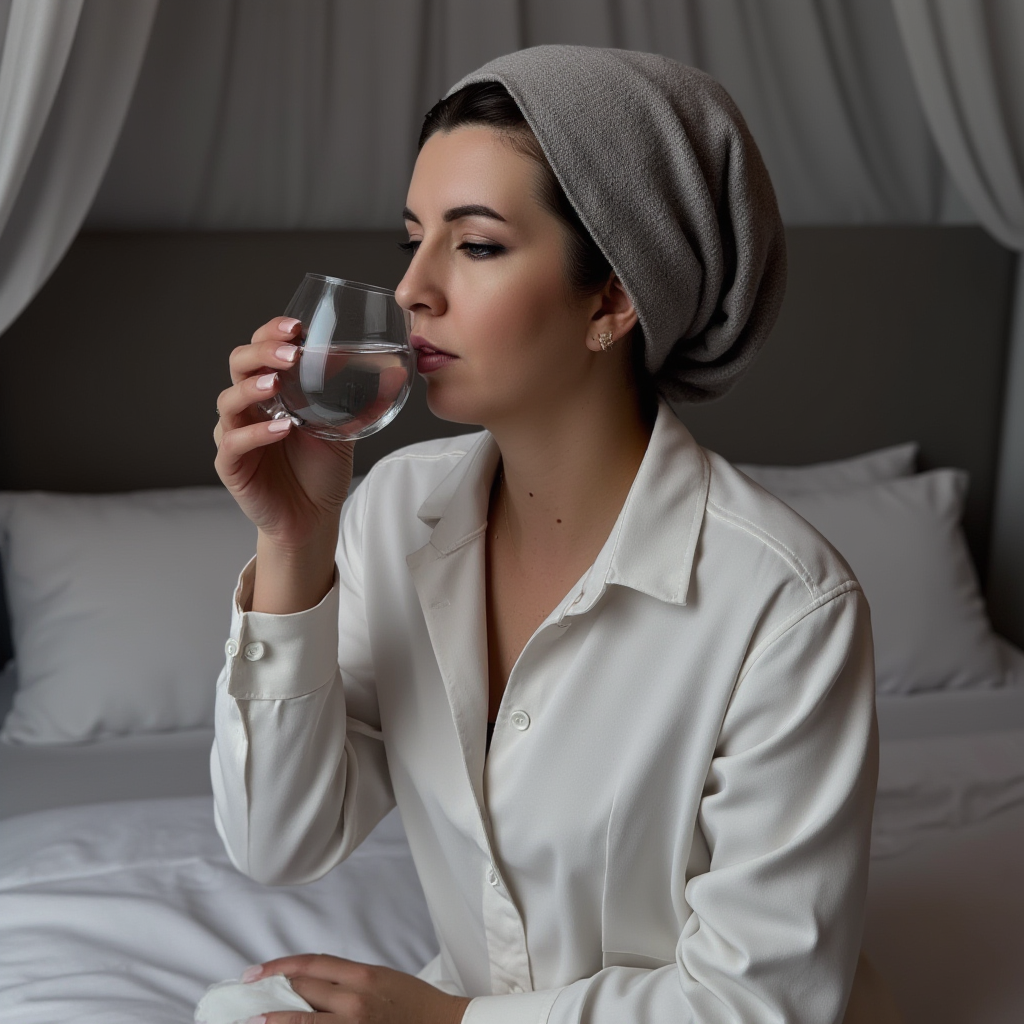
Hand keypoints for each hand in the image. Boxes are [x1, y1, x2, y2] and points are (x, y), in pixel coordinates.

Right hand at [214, 317, 355, 553]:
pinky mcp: (232, 466)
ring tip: (276, 384)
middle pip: (238, 365)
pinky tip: (281, 428)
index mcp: (271, 391)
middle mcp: (248, 407)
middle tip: (290, 354)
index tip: (296, 327)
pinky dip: (255, 433)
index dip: (271, 333)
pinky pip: (234, 443)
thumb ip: (358, 400)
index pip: (260, 349)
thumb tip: (395, 371)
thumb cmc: (321, 470)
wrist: (313, 517)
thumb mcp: (343, 429)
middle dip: (261, 353)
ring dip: (252, 388)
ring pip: (228, 401)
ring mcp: (236, 434)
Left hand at [242, 954, 470, 1023]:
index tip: (255, 972)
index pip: (311, 965)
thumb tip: (309, 983)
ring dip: (275, 1020)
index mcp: (363, 976)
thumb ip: (347, 979)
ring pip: (304, 1021)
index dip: (279, 966)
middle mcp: (355, 1001)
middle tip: (246, 995)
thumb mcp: (381, 979)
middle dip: (271, 992)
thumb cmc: (413, 1003)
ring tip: (252, 1020)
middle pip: (303, 991)